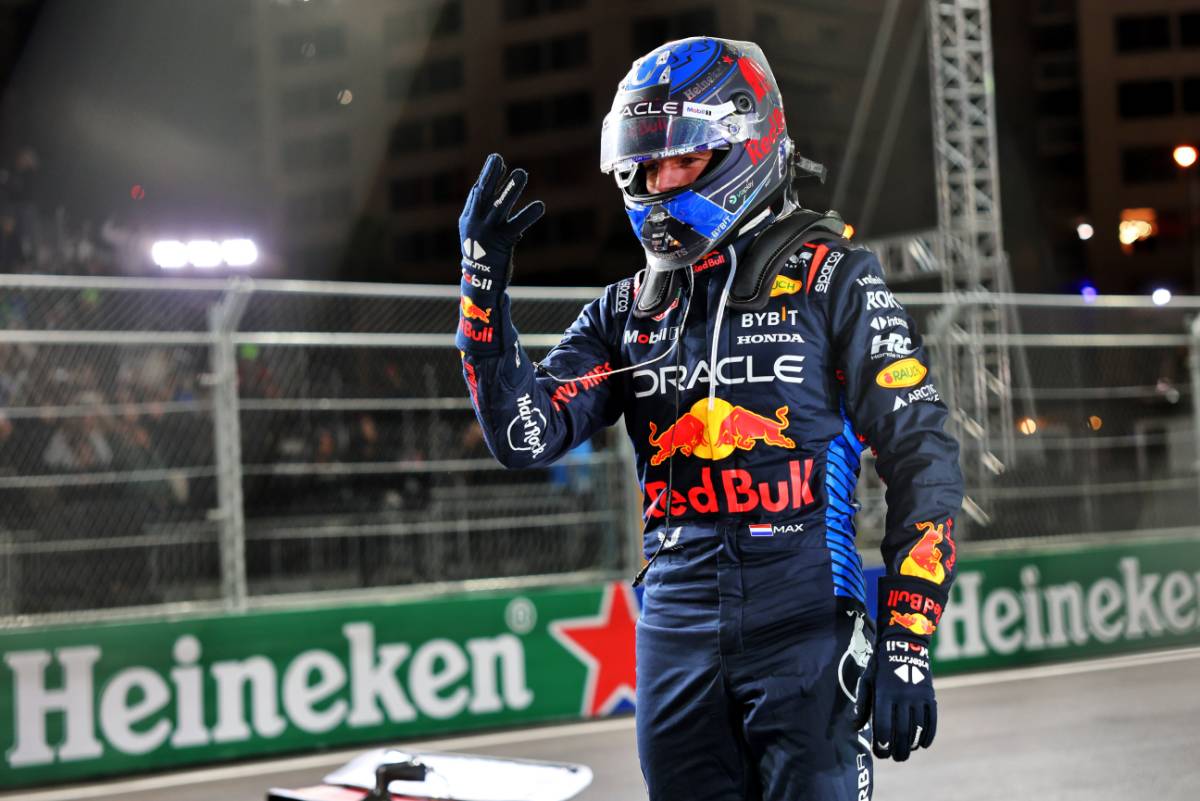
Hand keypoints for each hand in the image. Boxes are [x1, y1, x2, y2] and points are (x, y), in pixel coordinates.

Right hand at [458, 153, 544, 288]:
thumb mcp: (480, 233)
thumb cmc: (484, 256)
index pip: (477, 193)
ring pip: (500, 205)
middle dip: (491, 174)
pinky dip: (528, 215)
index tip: (496, 161)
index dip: (487, 176)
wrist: (480, 281)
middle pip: (483, 194)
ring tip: (522, 173)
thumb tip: (504, 194)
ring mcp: (487, 232)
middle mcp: (475, 223)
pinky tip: (539, 206)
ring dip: (511, 188)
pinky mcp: (501, 242)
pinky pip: (517, 226)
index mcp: (468, 219)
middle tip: (497, 157)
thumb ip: (488, 215)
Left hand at [852, 635, 935, 760]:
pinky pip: (931, 720)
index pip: (884, 726)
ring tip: (906, 753)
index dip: (882, 743)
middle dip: (897, 749)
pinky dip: (928, 735)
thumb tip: (855, 727)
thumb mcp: (867, 681)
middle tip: (894, 758)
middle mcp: (902, 697)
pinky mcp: (930, 696)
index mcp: (884, 694)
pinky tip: (922, 744)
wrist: (903, 645)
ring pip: (917, 728)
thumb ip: (862, 705)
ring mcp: (918, 697)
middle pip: (901, 731)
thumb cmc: (880, 667)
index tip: (880, 753)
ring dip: (911, 744)